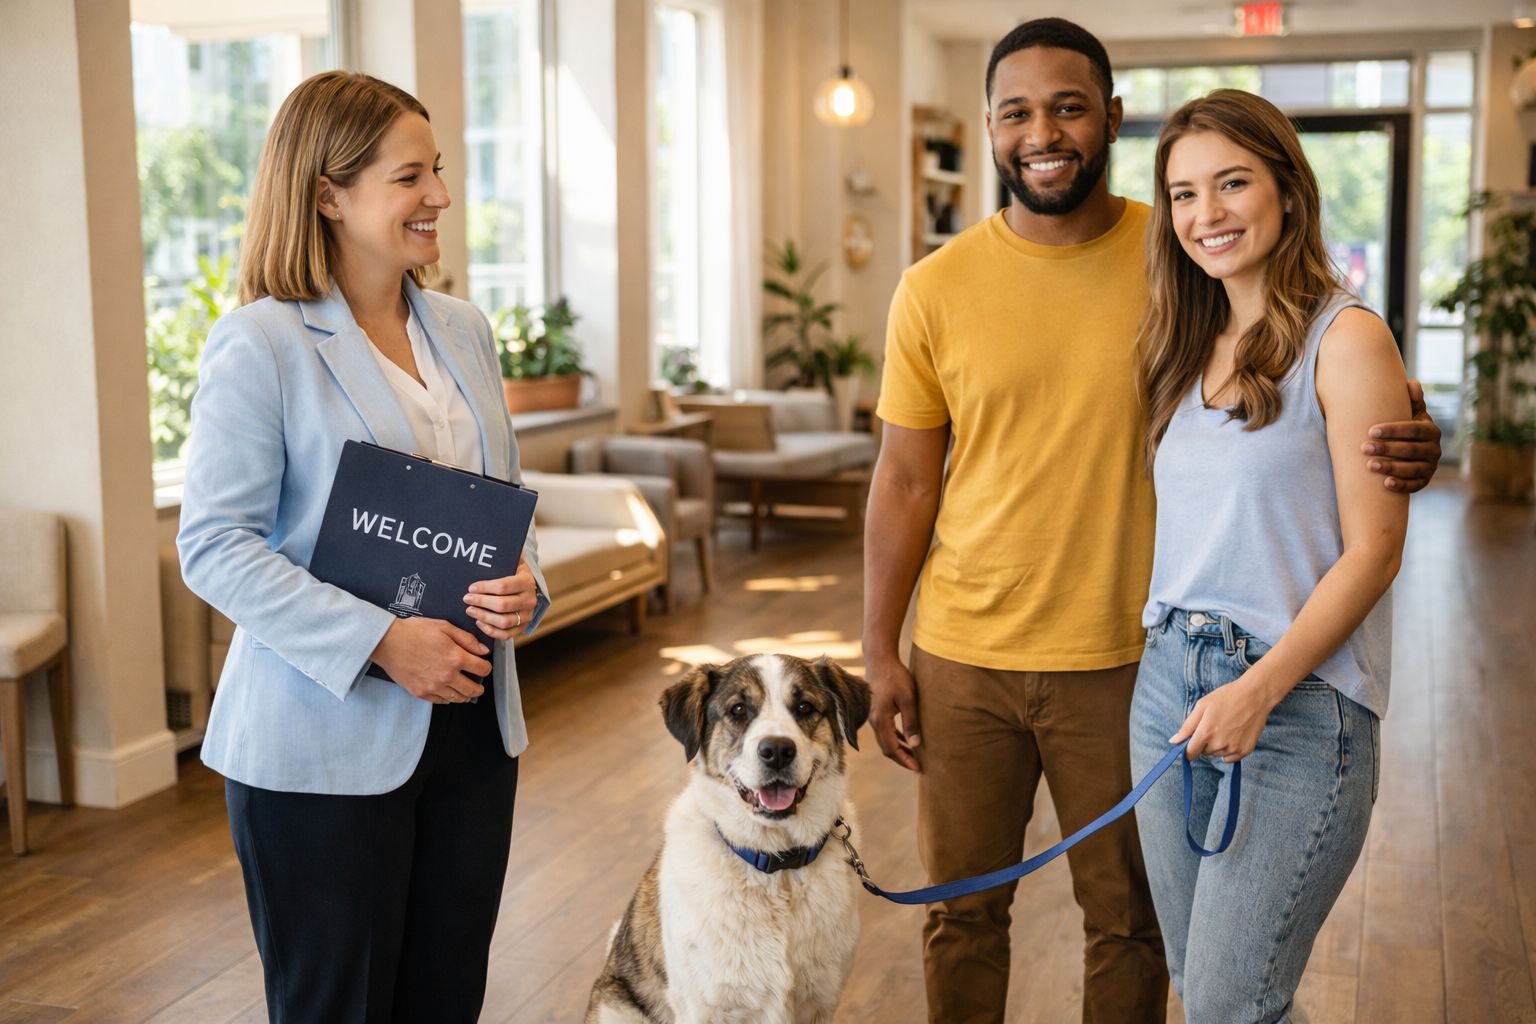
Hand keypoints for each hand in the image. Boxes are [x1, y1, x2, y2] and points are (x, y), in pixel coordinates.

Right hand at [370, 616, 490, 703]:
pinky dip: (448, 698)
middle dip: (479, 686)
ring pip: (458, 698)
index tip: (483, 666)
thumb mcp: (444, 627)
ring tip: (464, 689)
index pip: (483, 669)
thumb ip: (467, 639)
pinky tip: (447, 691)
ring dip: (465, 694)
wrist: (387, 642)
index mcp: (456, 658)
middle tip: (478, 684)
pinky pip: (441, 702)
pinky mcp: (421, 693)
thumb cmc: (414, 631)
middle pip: (473, 689)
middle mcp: (447, 676)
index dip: (486, 667)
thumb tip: (483, 651)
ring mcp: (433, 687)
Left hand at [464, 557, 538, 639]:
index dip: (484, 588)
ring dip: (483, 617)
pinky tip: (479, 622)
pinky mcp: (523, 627)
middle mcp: (530, 600)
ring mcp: (528, 615)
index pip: (503, 586)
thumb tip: (491, 539)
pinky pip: (506, 634)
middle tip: (467, 599)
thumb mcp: (511, 560)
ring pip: (503, 621)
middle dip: (480, 602)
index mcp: (527, 581)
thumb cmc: (513, 572)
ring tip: (470, 610)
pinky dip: (490, 630)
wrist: (527, 586)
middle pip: (502, 605)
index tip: (471, 587)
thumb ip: (503, 553)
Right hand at [865, 655, 921, 771]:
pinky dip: (896, 738)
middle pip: (886, 748)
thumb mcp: (908, 699)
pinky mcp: (876, 710)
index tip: (918, 768)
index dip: (905, 760)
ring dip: (899, 749)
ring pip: (885, 740)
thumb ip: (911, 722)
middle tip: (917, 766)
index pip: (892, 749)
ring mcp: (873, 716)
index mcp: (881, 720)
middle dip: (901, 759)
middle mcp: (874, 721)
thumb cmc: (895, 677)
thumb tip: (916, 744)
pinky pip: (885, 730)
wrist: (880, 659)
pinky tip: (906, 739)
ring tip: (914, 755)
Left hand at [1171, 675, 1277, 762]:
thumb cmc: (1226, 697)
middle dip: (1204, 743)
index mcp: (1206, 733)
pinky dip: (1229, 750)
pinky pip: (1230, 758)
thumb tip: (1174, 741)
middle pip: (1203, 753)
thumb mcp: (1202, 706)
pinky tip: (1233, 735)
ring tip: (1225, 727)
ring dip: (1216, 746)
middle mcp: (1219, 744)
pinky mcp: (1245, 750)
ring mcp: (1233, 748)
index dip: (1188, 749)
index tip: (1191, 742)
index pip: (1190, 753)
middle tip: (1213, 726)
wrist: (1255, 695)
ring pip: (1216, 754)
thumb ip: (1187, 726)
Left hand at [1363, 379, 1441, 493]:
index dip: (1393, 430)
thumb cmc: (1406, 428)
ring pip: (1412, 469)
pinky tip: (1385, 484)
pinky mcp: (1424, 481)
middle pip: (1411, 449)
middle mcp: (1435, 449)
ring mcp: (1431, 467)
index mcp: (1431, 430)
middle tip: (1364, 448)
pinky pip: (1414, 485)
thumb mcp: (1411, 414)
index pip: (1413, 429)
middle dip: (1387, 449)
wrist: (1412, 452)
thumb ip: (1412, 401)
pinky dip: (1401, 485)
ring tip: (1369, 465)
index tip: (1371, 431)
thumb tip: (1412, 383)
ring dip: (1391, 467)